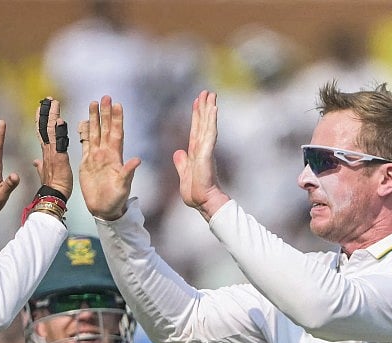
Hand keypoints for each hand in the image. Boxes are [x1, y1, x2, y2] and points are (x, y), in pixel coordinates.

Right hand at [32, 97, 72, 200]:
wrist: (54, 197)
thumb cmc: (53, 187)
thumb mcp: (44, 174)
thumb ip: (40, 166)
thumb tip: (36, 161)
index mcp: (45, 153)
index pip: (42, 132)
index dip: (41, 120)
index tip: (41, 109)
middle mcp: (47, 150)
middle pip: (45, 127)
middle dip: (46, 112)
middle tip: (47, 99)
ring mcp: (52, 153)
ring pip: (51, 130)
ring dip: (52, 115)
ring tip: (53, 102)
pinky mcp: (59, 158)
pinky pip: (59, 141)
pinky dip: (59, 130)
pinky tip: (59, 119)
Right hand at [78, 95, 141, 220]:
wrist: (104, 209)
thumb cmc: (117, 199)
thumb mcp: (124, 186)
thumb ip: (128, 173)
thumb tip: (137, 160)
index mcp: (116, 157)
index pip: (116, 134)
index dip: (117, 120)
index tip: (118, 105)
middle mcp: (106, 154)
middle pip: (105, 129)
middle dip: (105, 113)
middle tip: (105, 97)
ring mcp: (96, 157)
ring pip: (95, 133)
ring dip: (94, 119)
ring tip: (93, 103)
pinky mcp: (86, 163)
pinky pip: (85, 144)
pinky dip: (84, 133)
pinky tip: (84, 122)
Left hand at [171, 90, 227, 219]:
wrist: (202, 202)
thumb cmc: (196, 193)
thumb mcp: (184, 175)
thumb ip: (181, 163)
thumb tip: (178, 152)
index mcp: (196, 152)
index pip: (196, 130)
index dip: (197, 115)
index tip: (198, 102)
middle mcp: (202, 148)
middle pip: (203, 123)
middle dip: (204, 107)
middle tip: (207, 91)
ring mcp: (206, 150)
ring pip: (207, 125)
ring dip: (209, 109)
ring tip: (211, 94)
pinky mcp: (207, 153)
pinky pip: (210, 133)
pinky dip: (211, 121)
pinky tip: (213, 109)